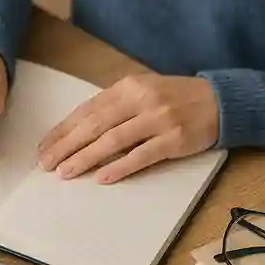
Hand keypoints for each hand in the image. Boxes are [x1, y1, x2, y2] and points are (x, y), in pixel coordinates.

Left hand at [37, 74, 219, 182]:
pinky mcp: (174, 139)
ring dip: (86, 158)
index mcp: (127, 87)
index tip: (44, 147)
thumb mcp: (140, 92)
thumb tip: (75, 131)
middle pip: (94, 126)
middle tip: (46, 164)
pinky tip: (101, 178)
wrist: (220, 101)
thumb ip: (112, 107)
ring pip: (113, 141)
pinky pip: (141, 156)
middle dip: (66, 147)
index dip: (62, 130)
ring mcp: (158, 119)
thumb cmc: (172, 98)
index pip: (86, 111)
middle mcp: (140, 100)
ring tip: (66, 172)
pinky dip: (120, 167)